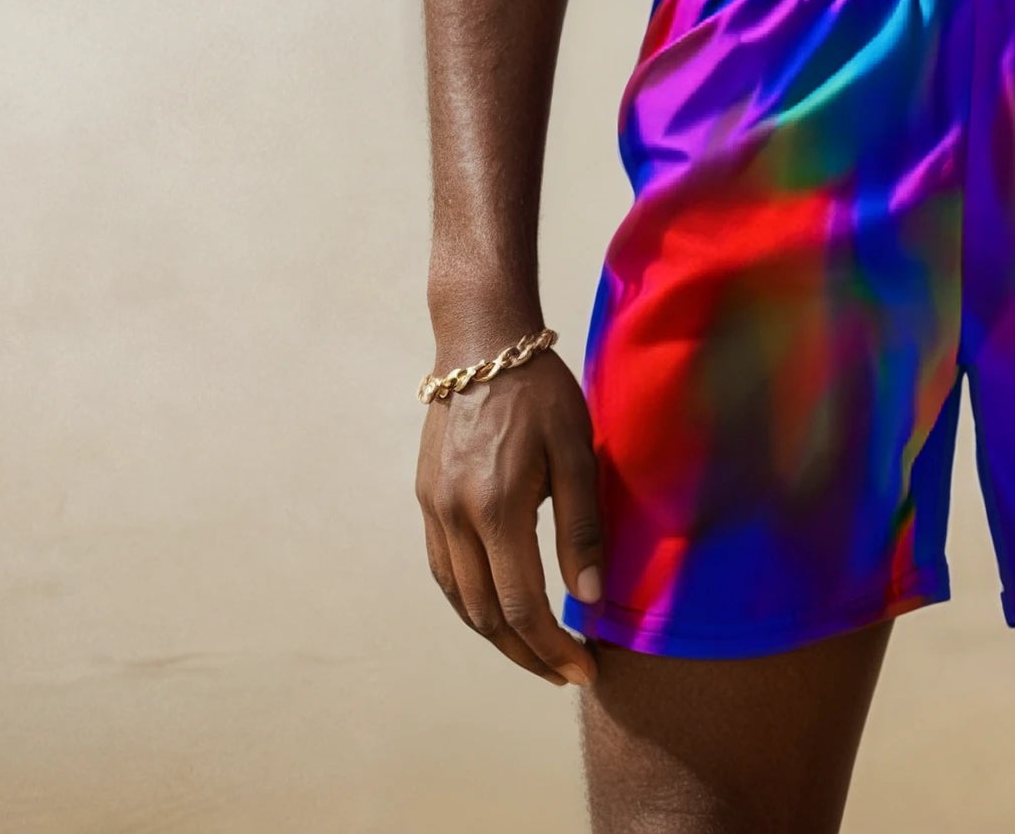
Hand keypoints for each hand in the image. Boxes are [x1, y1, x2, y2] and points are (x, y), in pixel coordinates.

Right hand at [416, 346, 604, 686]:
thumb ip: (582, 527)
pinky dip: (471, 603)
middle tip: (567, 673)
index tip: (584, 670)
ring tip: (538, 653)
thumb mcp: (576, 450)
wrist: (482, 341)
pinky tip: (498, 610)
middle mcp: (455, 516)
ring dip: (497, 636)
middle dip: (528, 655)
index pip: (522, 606)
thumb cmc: (540, 390)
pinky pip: (445, 570)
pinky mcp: (427, 499)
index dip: (553, 649)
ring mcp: (434, 509)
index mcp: (495, 507)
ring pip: (460, 600)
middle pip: (486, 615)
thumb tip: (588, 599)